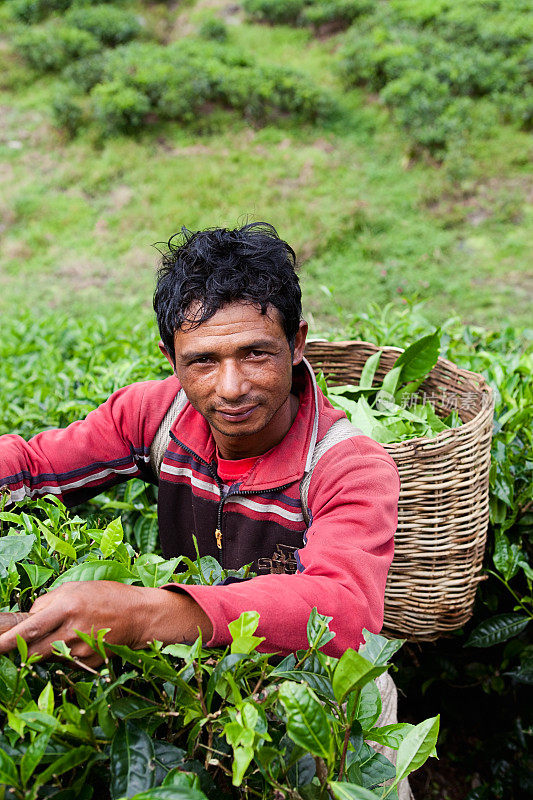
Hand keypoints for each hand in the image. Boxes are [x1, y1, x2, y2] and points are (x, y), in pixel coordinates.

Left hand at [0, 581, 212, 667]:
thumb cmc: (108, 596)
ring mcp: (80, 651)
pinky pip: (66, 661)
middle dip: (20, 651)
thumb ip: (48, 602)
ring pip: (48, 657)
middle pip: (32, 652)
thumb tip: (29, 617)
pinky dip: (65, 652)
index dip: (6, 641)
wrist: (140, 615)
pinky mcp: (88, 664)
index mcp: (67, 607)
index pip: (29, 629)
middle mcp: (72, 631)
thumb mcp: (76, 587)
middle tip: (17, 644)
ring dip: (46, 648)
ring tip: (65, 632)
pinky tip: (81, 639)